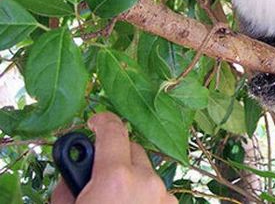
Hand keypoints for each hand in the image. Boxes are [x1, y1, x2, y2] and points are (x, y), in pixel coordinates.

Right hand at [51, 112, 175, 203]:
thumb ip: (69, 185)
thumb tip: (72, 173)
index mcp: (115, 178)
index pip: (112, 131)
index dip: (102, 121)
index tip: (95, 121)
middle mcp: (145, 181)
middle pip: (132, 151)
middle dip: (115, 157)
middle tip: (98, 177)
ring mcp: (163, 195)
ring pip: (145, 172)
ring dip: (130, 178)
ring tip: (114, 199)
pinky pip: (156, 190)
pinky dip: (144, 194)